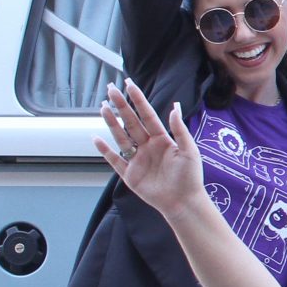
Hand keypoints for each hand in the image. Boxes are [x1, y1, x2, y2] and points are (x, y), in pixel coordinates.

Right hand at [94, 79, 203, 212]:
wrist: (183, 202)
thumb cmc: (190, 177)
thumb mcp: (189, 150)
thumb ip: (180, 130)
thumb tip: (175, 107)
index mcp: (162, 139)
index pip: (147, 115)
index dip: (138, 100)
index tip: (130, 85)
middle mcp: (148, 147)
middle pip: (131, 122)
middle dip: (121, 106)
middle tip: (111, 89)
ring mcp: (137, 160)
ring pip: (121, 137)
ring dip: (111, 123)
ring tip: (103, 107)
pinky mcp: (130, 175)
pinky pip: (115, 160)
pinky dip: (105, 151)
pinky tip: (96, 139)